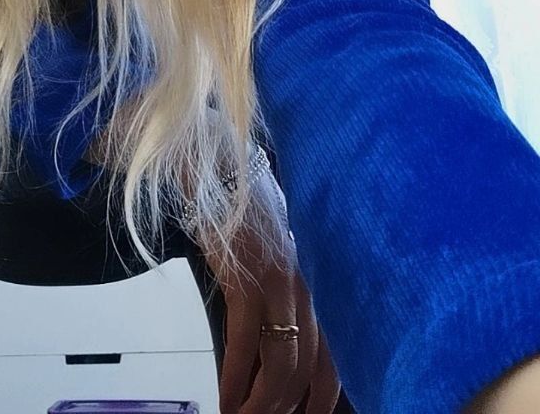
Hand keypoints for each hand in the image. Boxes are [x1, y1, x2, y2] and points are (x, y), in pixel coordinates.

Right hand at [197, 164, 340, 413]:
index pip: (336, 357)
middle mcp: (309, 288)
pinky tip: (227, 399)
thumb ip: (289, 293)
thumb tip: (282, 339)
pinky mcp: (248, 282)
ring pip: (282, 366)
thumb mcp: (280, 254)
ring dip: (262, 404)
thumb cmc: (248, 210)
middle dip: (288, 408)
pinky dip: (236, 380)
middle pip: (310, 371)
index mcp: (318, 283)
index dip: (326, 397)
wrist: (223, 170)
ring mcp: (280, 285)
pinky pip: (247, 345)